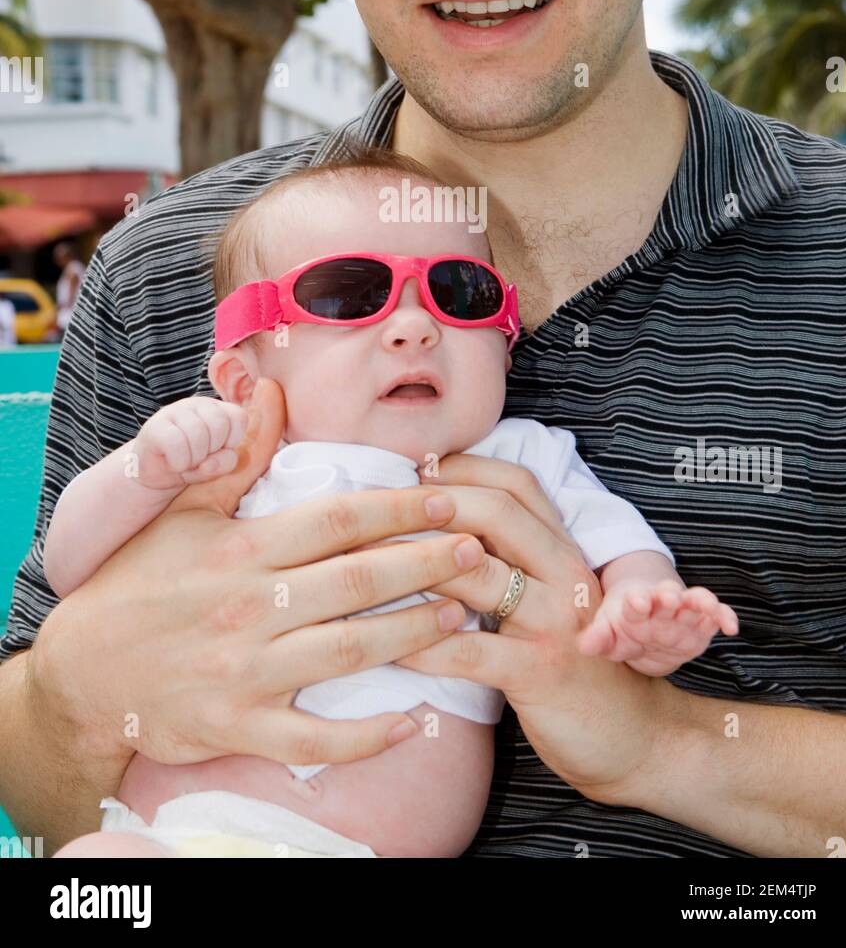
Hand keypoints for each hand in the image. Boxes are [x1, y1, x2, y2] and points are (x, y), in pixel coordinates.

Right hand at [29, 379, 484, 777]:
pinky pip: (313, 739)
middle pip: (358, 581)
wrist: (81, 671)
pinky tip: (411, 721)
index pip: (337, 519)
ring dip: (414, 634)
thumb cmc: (136, 582)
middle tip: (476, 550)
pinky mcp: (240, 727)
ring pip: (349, 652)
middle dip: (426, 563)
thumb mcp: (180, 511)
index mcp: (241, 549)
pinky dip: (365, 737)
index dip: (399, 507)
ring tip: (463, 614)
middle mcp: (250, 607)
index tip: (447, 497)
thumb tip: (272, 394)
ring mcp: (247, 671)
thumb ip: (237, 457)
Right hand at [131, 396, 250, 490]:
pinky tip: (174, 464)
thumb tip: (208, 464)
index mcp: (216, 409)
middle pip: (219, 425)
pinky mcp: (154, 426)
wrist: (156, 474)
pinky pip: (176, 444)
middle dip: (212, 451)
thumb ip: (225, 463)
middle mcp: (196, 404)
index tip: (217, 451)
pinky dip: (179, 463)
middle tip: (199, 458)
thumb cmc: (191, 464)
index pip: (238, 417)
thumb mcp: (216, 466)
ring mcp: (174, 411)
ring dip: (194, 459)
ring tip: (186, 462)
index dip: (232, 441)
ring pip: (198, 434)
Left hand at [391, 453, 667, 800]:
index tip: (416, 468)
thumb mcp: (550, 598)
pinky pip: (469, 651)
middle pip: (498, 513)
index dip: (465, 467)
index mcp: (565, 550)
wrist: (631, 736)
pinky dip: (420, 644)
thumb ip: (511, 558)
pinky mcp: (540, 672)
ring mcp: (556, 622)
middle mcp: (565, 574)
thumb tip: (437, 523)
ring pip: (478, 574)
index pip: (518, 484)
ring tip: (361, 566)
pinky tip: (384, 644)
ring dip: (412, 566)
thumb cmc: (572, 660)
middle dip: (431, 503)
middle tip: (376, 508)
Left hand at [576, 578, 738, 675]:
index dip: (636, 601)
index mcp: (635, 603)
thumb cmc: (623, 625)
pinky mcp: (702, 624)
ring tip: (707, 605)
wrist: (646, 619)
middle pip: (667, 596)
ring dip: (701, 601)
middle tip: (669, 596)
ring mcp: (683, 612)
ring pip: (695, 601)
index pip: (635, 601)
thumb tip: (584, 647)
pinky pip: (716, 616)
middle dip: (669, 596)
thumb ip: (598, 639)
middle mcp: (661, 604)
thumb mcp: (608, 633)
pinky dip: (725, 617)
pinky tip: (731, 627)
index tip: (637, 601)